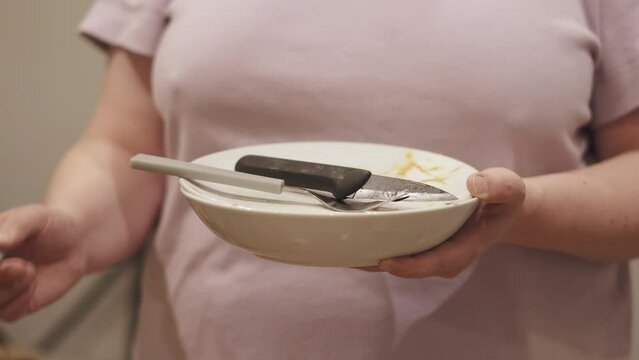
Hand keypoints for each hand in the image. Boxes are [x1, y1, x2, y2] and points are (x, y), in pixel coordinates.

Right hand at [0, 205, 87, 320]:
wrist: (75, 243)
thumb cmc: (49, 226)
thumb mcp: (34, 217)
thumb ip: (16, 226)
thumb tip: (0, 241)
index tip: (9, 262)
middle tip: (21, 264)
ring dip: (10, 288)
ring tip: (29, 269)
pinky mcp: (13, 306)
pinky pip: (8, 314)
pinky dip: (21, 300)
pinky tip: (33, 283)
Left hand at [362, 168, 526, 277]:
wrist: (498, 209)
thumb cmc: (503, 200)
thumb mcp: (510, 190)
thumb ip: (499, 187)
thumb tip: (476, 184)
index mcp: (464, 249)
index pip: (435, 263)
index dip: (410, 266)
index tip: (386, 262)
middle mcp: (442, 256)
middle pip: (407, 266)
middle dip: (378, 263)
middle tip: (348, 254)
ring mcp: (428, 251)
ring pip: (395, 259)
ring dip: (369, 255)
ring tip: (339, 248)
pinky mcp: (418, 243)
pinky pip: (393, 247)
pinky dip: (373, 242)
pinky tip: (349, 235)